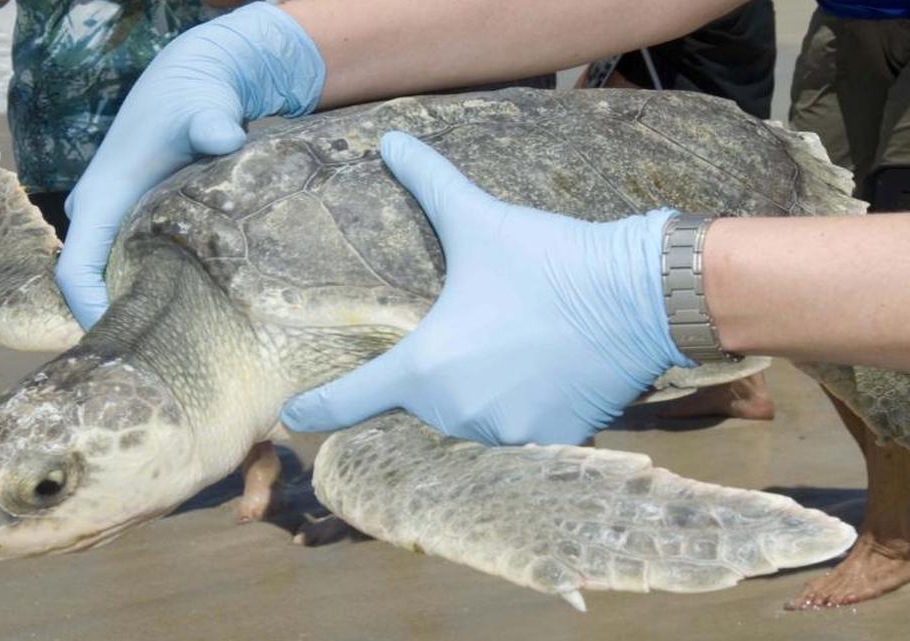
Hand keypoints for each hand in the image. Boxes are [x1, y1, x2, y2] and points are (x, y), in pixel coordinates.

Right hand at [57, 3, 324, 327]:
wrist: (191, 81)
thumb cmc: (193, 97)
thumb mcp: (204, 107)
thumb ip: (212, 123)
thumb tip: (225, 136)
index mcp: (102, 197)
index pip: (76, 271)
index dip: (91, 313)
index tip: (122, 345)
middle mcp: (98, 213)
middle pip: (90, 285)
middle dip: (115, 323)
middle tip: (158, 365)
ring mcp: (113, 220)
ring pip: (109, 279)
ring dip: (131, 309)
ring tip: (173, 349)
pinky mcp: (133, 223)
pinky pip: (127, 268)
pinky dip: (145, 292)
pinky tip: (184, 316)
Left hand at [281, 132, 691, 445]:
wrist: (634, 297)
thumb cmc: (547, 260)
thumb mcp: (479, 221)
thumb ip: (430, 182)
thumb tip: (390, 140)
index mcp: (425, 366)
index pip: (353, 398)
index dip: (319, 408)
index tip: (293, 418)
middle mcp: (456, 411)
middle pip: (418, 411)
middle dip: (426, 387)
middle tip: (459, 349)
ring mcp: (503, 433)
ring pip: (467, 426)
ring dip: (472, 402)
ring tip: (500, 360)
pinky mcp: (548, 442)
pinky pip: (515, 438)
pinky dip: (515, 414)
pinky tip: (531, 380)